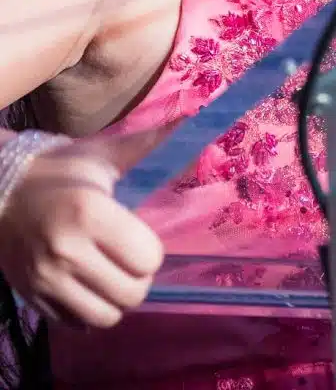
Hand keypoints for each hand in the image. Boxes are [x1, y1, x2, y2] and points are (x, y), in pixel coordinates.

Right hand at [0, 124, 173, 327]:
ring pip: (106, 317)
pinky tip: (86, 285)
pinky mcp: (32, 298)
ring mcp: (46, 280)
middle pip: (132, 293)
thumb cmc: (59, 169)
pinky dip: (88, 311)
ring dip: (116, 299)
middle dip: (138, 277)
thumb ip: (149, 145)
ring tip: (110, 275)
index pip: (147, 258)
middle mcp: (67, 251)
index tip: (140, 236)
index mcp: (89, 212)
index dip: (151, 250)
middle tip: (129, 259)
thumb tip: (193, 121)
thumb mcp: (102, 155)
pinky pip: (76, 324)